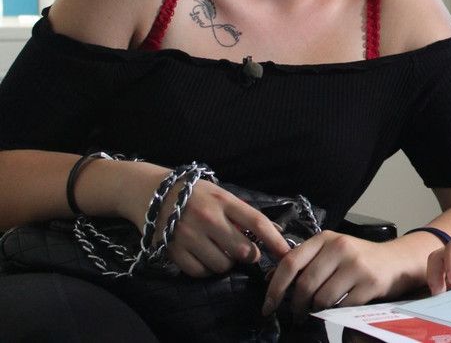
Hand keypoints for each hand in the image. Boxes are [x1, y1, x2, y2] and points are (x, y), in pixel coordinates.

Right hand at [153, 179, 289, 277]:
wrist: (150, 193)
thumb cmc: (194, 194)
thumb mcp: (221, 195)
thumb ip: (244, 213)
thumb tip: (275, 231)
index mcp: (224, 201)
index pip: (257, 222)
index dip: (275, 240)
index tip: (286, 253)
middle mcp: (208, 218)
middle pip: (243, 250)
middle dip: (250, 255)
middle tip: (245, 250)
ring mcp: (189, 236)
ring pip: (223, 265)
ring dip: (227, 263)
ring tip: (220, 250)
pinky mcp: (173, 251)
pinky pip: (200, 272)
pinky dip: (206, 269)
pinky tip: (204, 257)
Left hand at [262, 231, 398, 315]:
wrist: (395, 260)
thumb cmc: (358, 258)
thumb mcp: (330, 252)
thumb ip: (304, 262)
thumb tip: (271, 279)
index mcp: (325, 238)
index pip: (290, 262)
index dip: (275, 287)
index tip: (268, 306)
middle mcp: (339, 247)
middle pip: (305, 284)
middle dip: (296, 305)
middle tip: (296, 315)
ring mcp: (356, 264)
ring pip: (322, 298)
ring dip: (316, 311)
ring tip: (318, 312)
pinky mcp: (370, 282)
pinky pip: (342, 306)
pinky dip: (336, 313)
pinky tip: (338, 309)